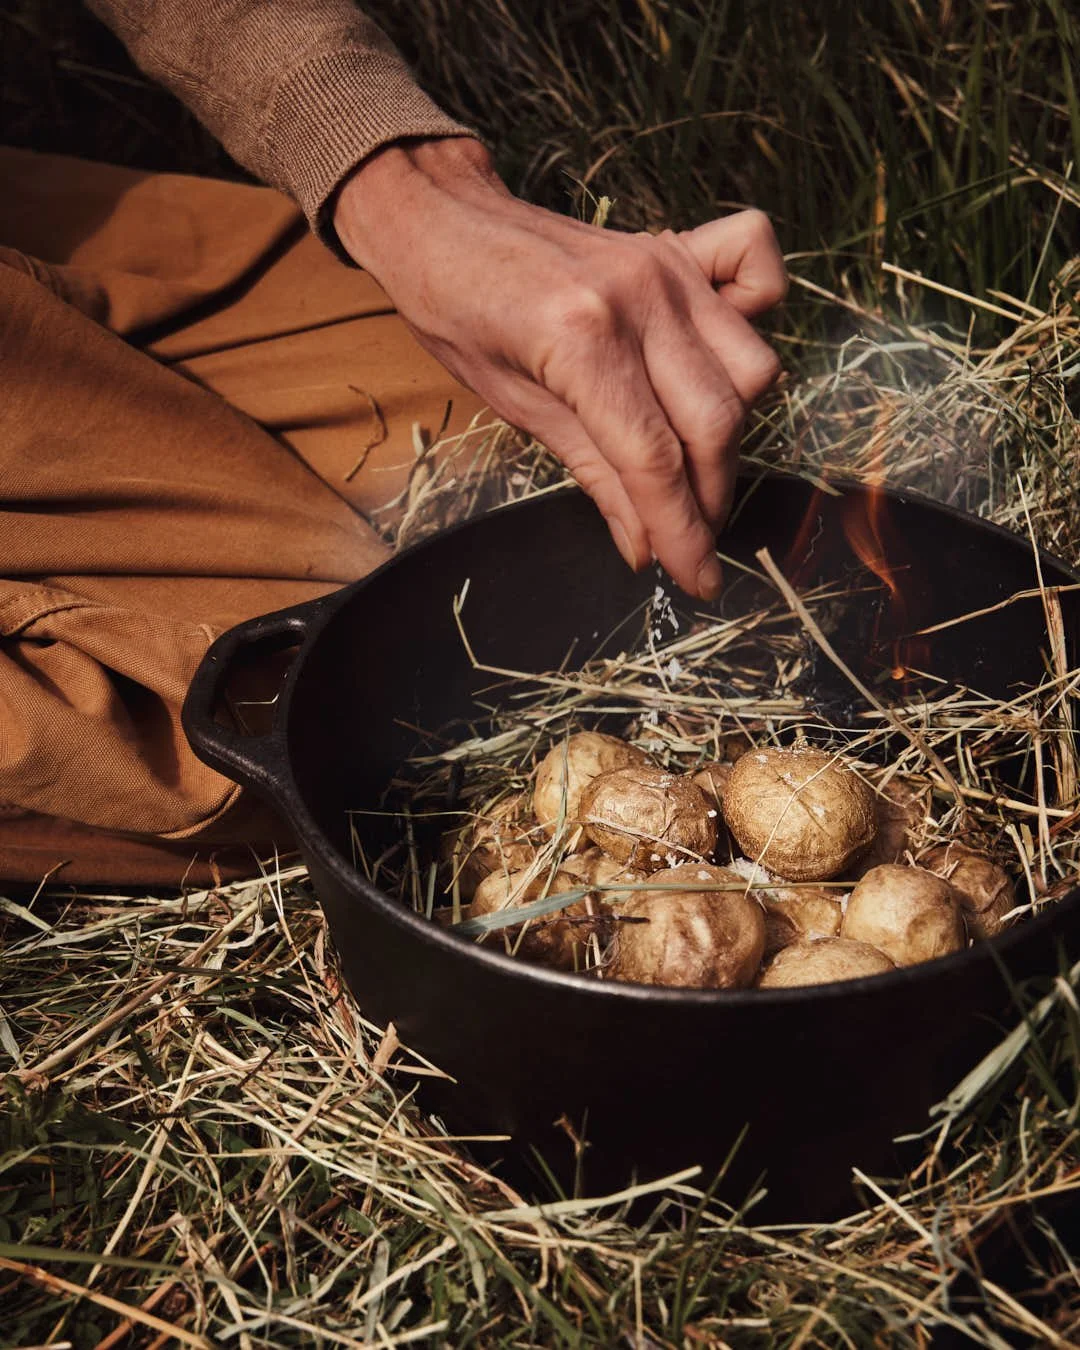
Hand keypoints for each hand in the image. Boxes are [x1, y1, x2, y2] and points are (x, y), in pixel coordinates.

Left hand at [333, 138, 786, 599]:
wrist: (443, 223)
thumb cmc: (460, 317)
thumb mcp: (515, 410)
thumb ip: (594, 475)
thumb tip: (645, 547)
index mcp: (581, 342)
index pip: (654, 459)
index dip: (681, 532)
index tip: (696, 580)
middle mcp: (638, 299)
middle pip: (713, 422)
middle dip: (708, 498)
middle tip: (689, 537)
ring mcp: (666, 268)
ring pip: (749, 367)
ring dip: (731, 433)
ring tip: (694, 469)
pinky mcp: (678, 248)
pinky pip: (758, 270)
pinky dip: (758, 315)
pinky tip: (720, 361)